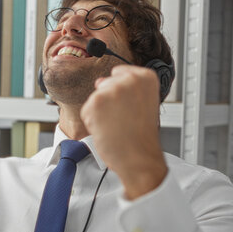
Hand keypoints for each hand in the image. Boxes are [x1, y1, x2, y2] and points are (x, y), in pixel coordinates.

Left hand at [80, 64, 166, 199]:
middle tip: (125, 119)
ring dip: (101, 114)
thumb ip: (123, 88)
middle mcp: (129, 80)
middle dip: (110, 103)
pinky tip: (108, 130)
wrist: (139, 158)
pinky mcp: (95, 103)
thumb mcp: (142, 103)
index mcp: (146, 77)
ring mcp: (111, 90)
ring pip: (95, 99)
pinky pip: (86, 110)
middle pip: (106, 85)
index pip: (120, 73)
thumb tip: (99, 81)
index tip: (132, 108)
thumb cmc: (141, 137)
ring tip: (118, 126)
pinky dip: (93, 123)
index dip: (122, 94)